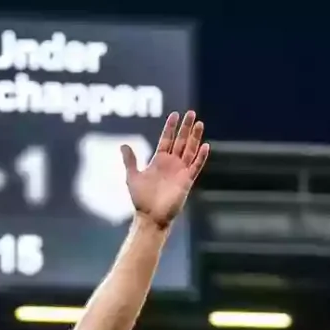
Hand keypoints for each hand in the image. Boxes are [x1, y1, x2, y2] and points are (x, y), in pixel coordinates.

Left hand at [123, 110, 209, 227]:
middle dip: (185, 127)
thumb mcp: (133, 177)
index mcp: (159, 160)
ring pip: (190, 150)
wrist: (150, 216)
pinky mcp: (187, 181)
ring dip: (195, 137)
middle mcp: (171, 163)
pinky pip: (196, 166)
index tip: (175, 115)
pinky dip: (200, 157)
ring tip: (199, 123)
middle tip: (190, 112)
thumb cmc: (141, 199)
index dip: (171, 127)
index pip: (167, 139)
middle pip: (180, 141)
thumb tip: (123, 145)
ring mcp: (180, 171)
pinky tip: (205, 145)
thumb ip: (130, 161)